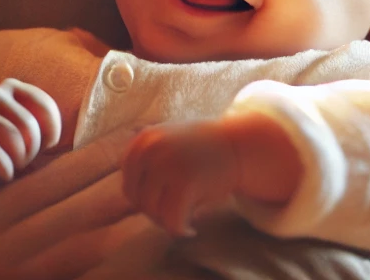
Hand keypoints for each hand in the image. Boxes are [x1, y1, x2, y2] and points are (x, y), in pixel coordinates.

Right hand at [0, 79, 61, 190]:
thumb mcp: (7, 114)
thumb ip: (30, 117)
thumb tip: (64, 139)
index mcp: (10, 85)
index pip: (43, 104)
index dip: (53, 127)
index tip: (50, 145)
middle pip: (29, 125)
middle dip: (34, 149)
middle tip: (28, 161)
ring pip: (13, 139)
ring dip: (21, 158)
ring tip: (18, 166)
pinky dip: (5, 166)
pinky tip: (7, 175)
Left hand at [121, 120, 239, 237]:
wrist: (243, 145)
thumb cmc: (206, 147)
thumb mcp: (170, 138)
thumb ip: (148, 154)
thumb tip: (127, 175)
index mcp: (145, 140)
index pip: (129, 185)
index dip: (145, 199)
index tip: (166, 201)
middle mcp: (152, 148)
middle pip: (138, 200)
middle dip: (157, 212)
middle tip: (178, 212)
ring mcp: (167, 164)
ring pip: (153, 212)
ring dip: (168, 221)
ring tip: (185, 216)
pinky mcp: (185, 181)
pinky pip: (171, 221)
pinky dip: (181, 230)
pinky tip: (192, 229)